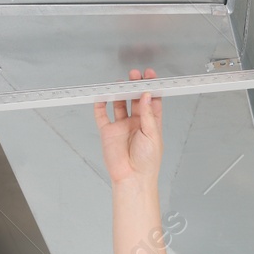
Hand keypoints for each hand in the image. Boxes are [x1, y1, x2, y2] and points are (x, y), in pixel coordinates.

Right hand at [94, 68, 163, 184]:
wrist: (132, 177)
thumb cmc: (147, 161)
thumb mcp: (153, 135)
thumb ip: (148, 114)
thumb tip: (146, 96)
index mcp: (150, 123)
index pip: (151, 101)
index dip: (151, 88)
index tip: (150, 75)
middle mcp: (136, 123)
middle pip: (135, 99)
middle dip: (135, 86)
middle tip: (134, 75)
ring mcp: (121, 126)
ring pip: (119, 104)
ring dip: (120, 92)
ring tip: (121, 82)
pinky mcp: (108, 131)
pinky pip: (102, 114)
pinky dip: (100, 104)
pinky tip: (102, 95)